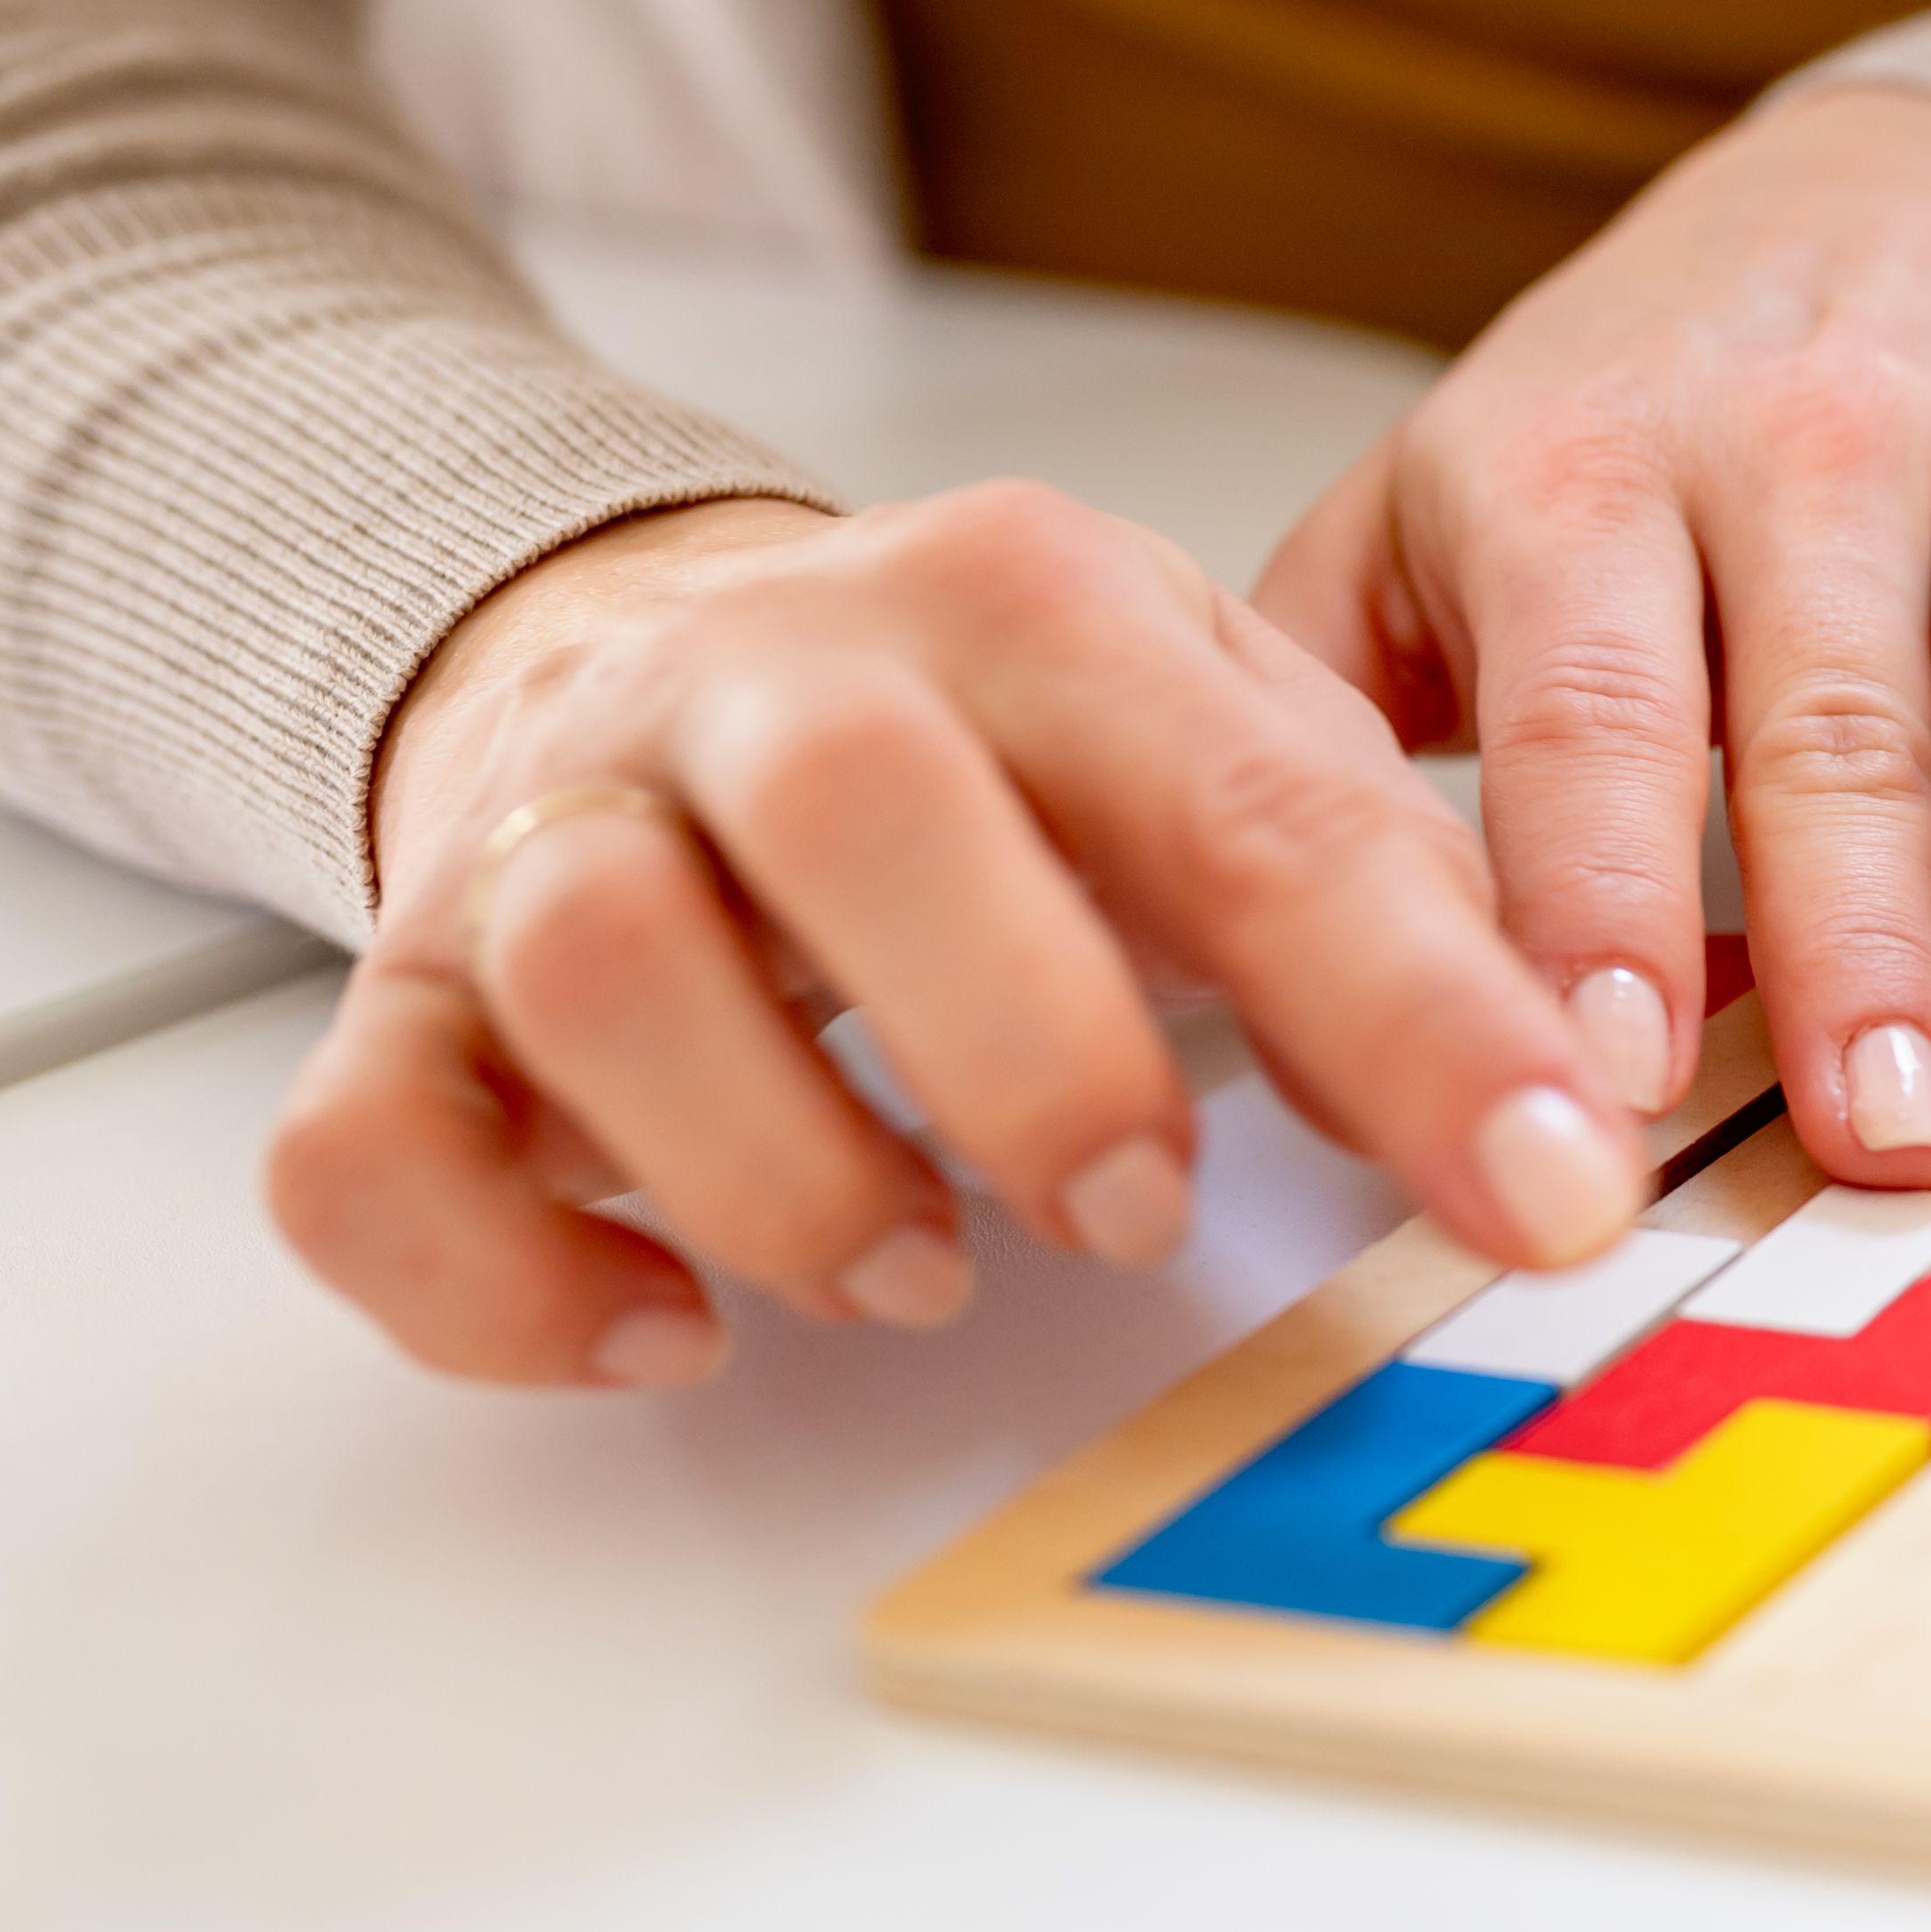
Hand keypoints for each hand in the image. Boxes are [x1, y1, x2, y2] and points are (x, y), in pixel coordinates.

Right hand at [270, 488, 1641, 1386]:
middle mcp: (773, 684)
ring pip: (606, 968)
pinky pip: (365, 1147)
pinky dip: (504, 1271)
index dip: (1422, 1015)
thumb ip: (1389, 905)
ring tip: (921, 1273)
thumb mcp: (1229, 751)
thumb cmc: (1006, 750)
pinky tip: (668, 1326)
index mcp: (1025, 605)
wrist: (656, 650)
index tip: (1555, 1188)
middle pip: (869, 816)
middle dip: (1031, 1043)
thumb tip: (1566, 1106)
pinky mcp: (403, 996)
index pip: (1252, 803)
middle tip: (1142, 1211)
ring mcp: (561, 828)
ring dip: (781, 1162)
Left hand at [1257, 88, 1930, 1186]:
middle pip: (1840, 716)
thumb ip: (1304, 713)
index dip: (1598, 891)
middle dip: (1859, 945)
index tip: (1603, 1072)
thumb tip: (1203, 965)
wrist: (1905, 173)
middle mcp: (1802, 438)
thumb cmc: (1639, 400)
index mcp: (1585, 462)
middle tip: (1874, 1142)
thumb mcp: (1422, 502)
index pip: (1589, 700)